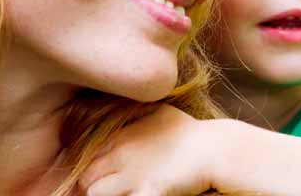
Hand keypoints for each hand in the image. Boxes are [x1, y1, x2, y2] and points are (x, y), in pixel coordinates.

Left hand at [80, 105, 219, 195]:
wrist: (215, 150)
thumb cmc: (188, 132)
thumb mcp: (158, 111)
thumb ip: (132, 114)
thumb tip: (111, 111)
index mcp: (121, 136)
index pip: (85, 155)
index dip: (90, 168)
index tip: (101, 174)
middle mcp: (122, 154)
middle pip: (85, 176)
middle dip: (91, 184)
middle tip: (109, 188)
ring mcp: (133, 176)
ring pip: (94, 192)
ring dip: (103, 195)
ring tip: (121, 194)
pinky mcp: (148, 193)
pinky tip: (138, 195)